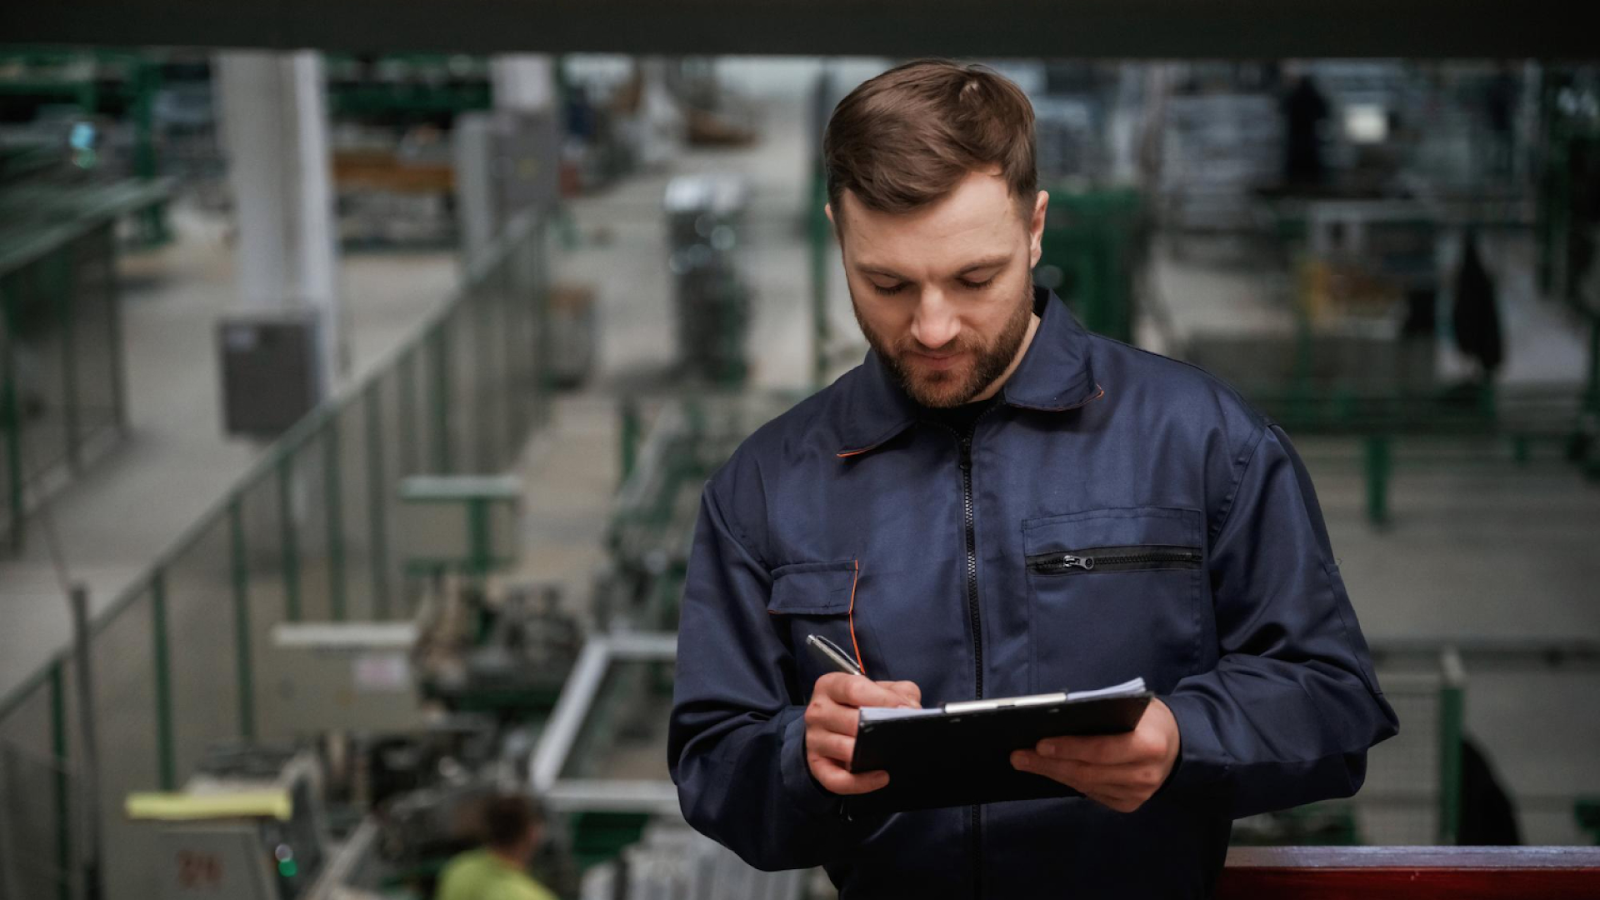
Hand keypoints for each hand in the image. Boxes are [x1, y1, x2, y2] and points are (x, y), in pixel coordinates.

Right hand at [805, 673, 921, 794]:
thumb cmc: (859, 705)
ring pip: (845, 750)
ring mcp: (815, 739)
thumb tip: (911, 709)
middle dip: (880, 728)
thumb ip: (898, 691)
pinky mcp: (817, 765)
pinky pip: (837, 780)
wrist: (833, 726)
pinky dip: (861, 783)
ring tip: (894, 753)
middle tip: (903, 734)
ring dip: (872, 754)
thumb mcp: (878, 690)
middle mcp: (818, 711)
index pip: (855, 689)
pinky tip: (882, 777)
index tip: (905, 709)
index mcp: (831, 685)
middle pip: (851, 721)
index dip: (883, 699)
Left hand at [1009, 697, 1180, 812]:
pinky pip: (1092, 794)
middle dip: (1049, 763)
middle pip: (1087, 771)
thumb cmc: (1148, 718)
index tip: (1039, 743)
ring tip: (1025, 762)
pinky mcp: (1130, 804)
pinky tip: (1050, 771)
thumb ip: (1103, 712)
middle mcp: (1145, 775)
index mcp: (1149, 745)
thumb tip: (1057, 716)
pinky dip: (1070, 782)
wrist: (1178, 744)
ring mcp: (1138, 794)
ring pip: (1086, 785)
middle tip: (1019, 755)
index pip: (1101, 750)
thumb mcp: (1133, 705)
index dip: (1069, 748)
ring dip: (1053, 774)